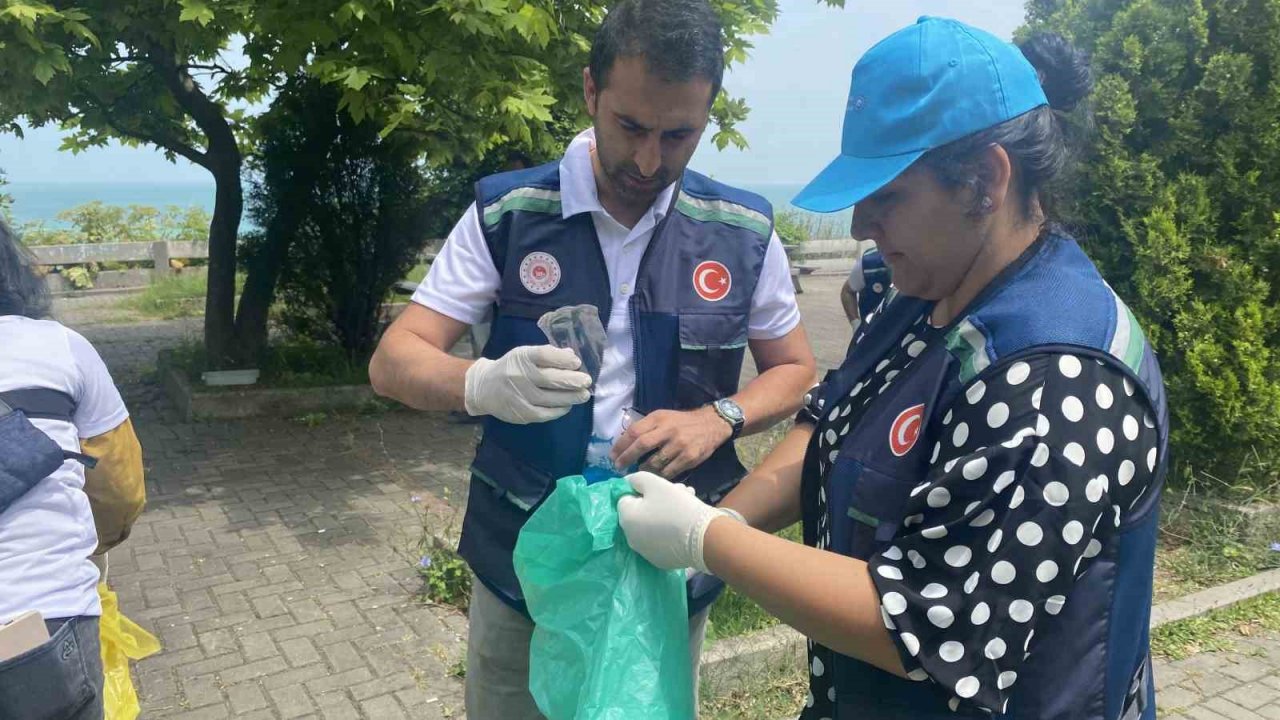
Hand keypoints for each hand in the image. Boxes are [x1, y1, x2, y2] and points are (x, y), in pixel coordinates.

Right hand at [463, 345, 591, 423]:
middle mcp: (519, 375)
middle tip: (586, 381)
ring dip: (570, 397)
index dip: (562, 359)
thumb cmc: (511, 368)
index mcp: (521, 357)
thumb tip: (572, 356)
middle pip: (549, 378)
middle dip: (571, 380)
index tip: (577, 362)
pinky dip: (559, 410)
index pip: (543, 355)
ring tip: (583, 395)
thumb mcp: (525, 355)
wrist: (484, 388)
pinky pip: (544, 413)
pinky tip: (568, 406)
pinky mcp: (521, 413)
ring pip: (549, 398)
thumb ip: (548, 355)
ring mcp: (519, 396)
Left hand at [610, 406, 732, 476]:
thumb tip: (624, 443)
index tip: (613, 456)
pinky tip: (655, 477)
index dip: (621, 445)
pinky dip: (659, 476)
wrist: (712, 424)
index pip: (634, 431)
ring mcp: (679, 445)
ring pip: (654, 462)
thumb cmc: (682, 422)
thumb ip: (647, 427)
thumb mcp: (664, 417)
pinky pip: (669, 472)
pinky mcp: (689, 458)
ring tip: (638, 472)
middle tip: (618, 467)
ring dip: (643, 469)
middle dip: (626, 458)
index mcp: (659, 418)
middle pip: (641, 445)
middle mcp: (668, 430)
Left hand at [617, 472, 722, 571]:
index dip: (642, 489)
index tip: (660, 487)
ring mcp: (645, 551)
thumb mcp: (654, 483)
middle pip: (640, 511)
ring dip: (664, 511)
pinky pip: (660, 539)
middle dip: (656, 499)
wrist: (704, 538)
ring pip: (651, 524)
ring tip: (687, 501)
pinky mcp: (660, 560)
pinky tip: (685, 522)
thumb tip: (628, 482)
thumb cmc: (677, 507)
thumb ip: (636, 479)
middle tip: (678, 491)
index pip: (625, 497)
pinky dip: (668, 530)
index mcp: (625, 518)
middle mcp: (630, 538)